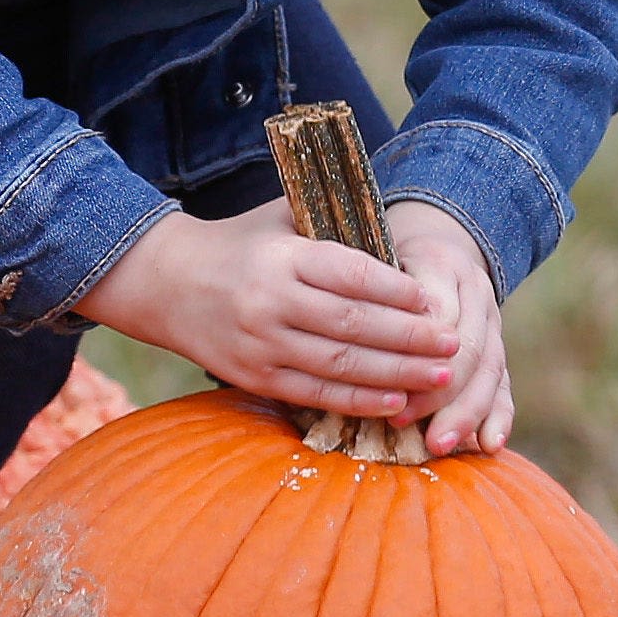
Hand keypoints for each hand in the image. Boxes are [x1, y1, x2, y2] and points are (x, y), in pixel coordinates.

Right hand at [74, 205, 458, 425]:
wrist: (164, 282)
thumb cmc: (238, 244)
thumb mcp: (280, 216)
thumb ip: (332, 218)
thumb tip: (398, 222)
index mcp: (282, 256)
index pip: (352, 275)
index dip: (397, 291)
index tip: (432, 300)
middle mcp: (270, 302)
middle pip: (354, 325)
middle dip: (411, 338)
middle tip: (452, 344)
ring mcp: (261, 344)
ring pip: (340, 364)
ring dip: (396, 374)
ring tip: (439, 377)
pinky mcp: (253, 376)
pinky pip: (315, 392)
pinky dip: (358, 400)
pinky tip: (394, 400)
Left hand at [385, 201, 513, 454]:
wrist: (435, 252)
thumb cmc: (388, 266)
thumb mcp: (376, 263)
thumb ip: (373, 290)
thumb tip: (372, 330)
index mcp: (444, 265)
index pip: (439, 314)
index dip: (417, 351)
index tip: (390, 385)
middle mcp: (477, 293)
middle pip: (468, 349)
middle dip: (439, 393)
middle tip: (404, 423)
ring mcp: (493, 324)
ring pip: (489, 370)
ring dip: (466, 412)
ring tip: (438, 444)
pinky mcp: (497, 351)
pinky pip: (504, 385)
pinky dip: (500, 416)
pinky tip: (490, 444)